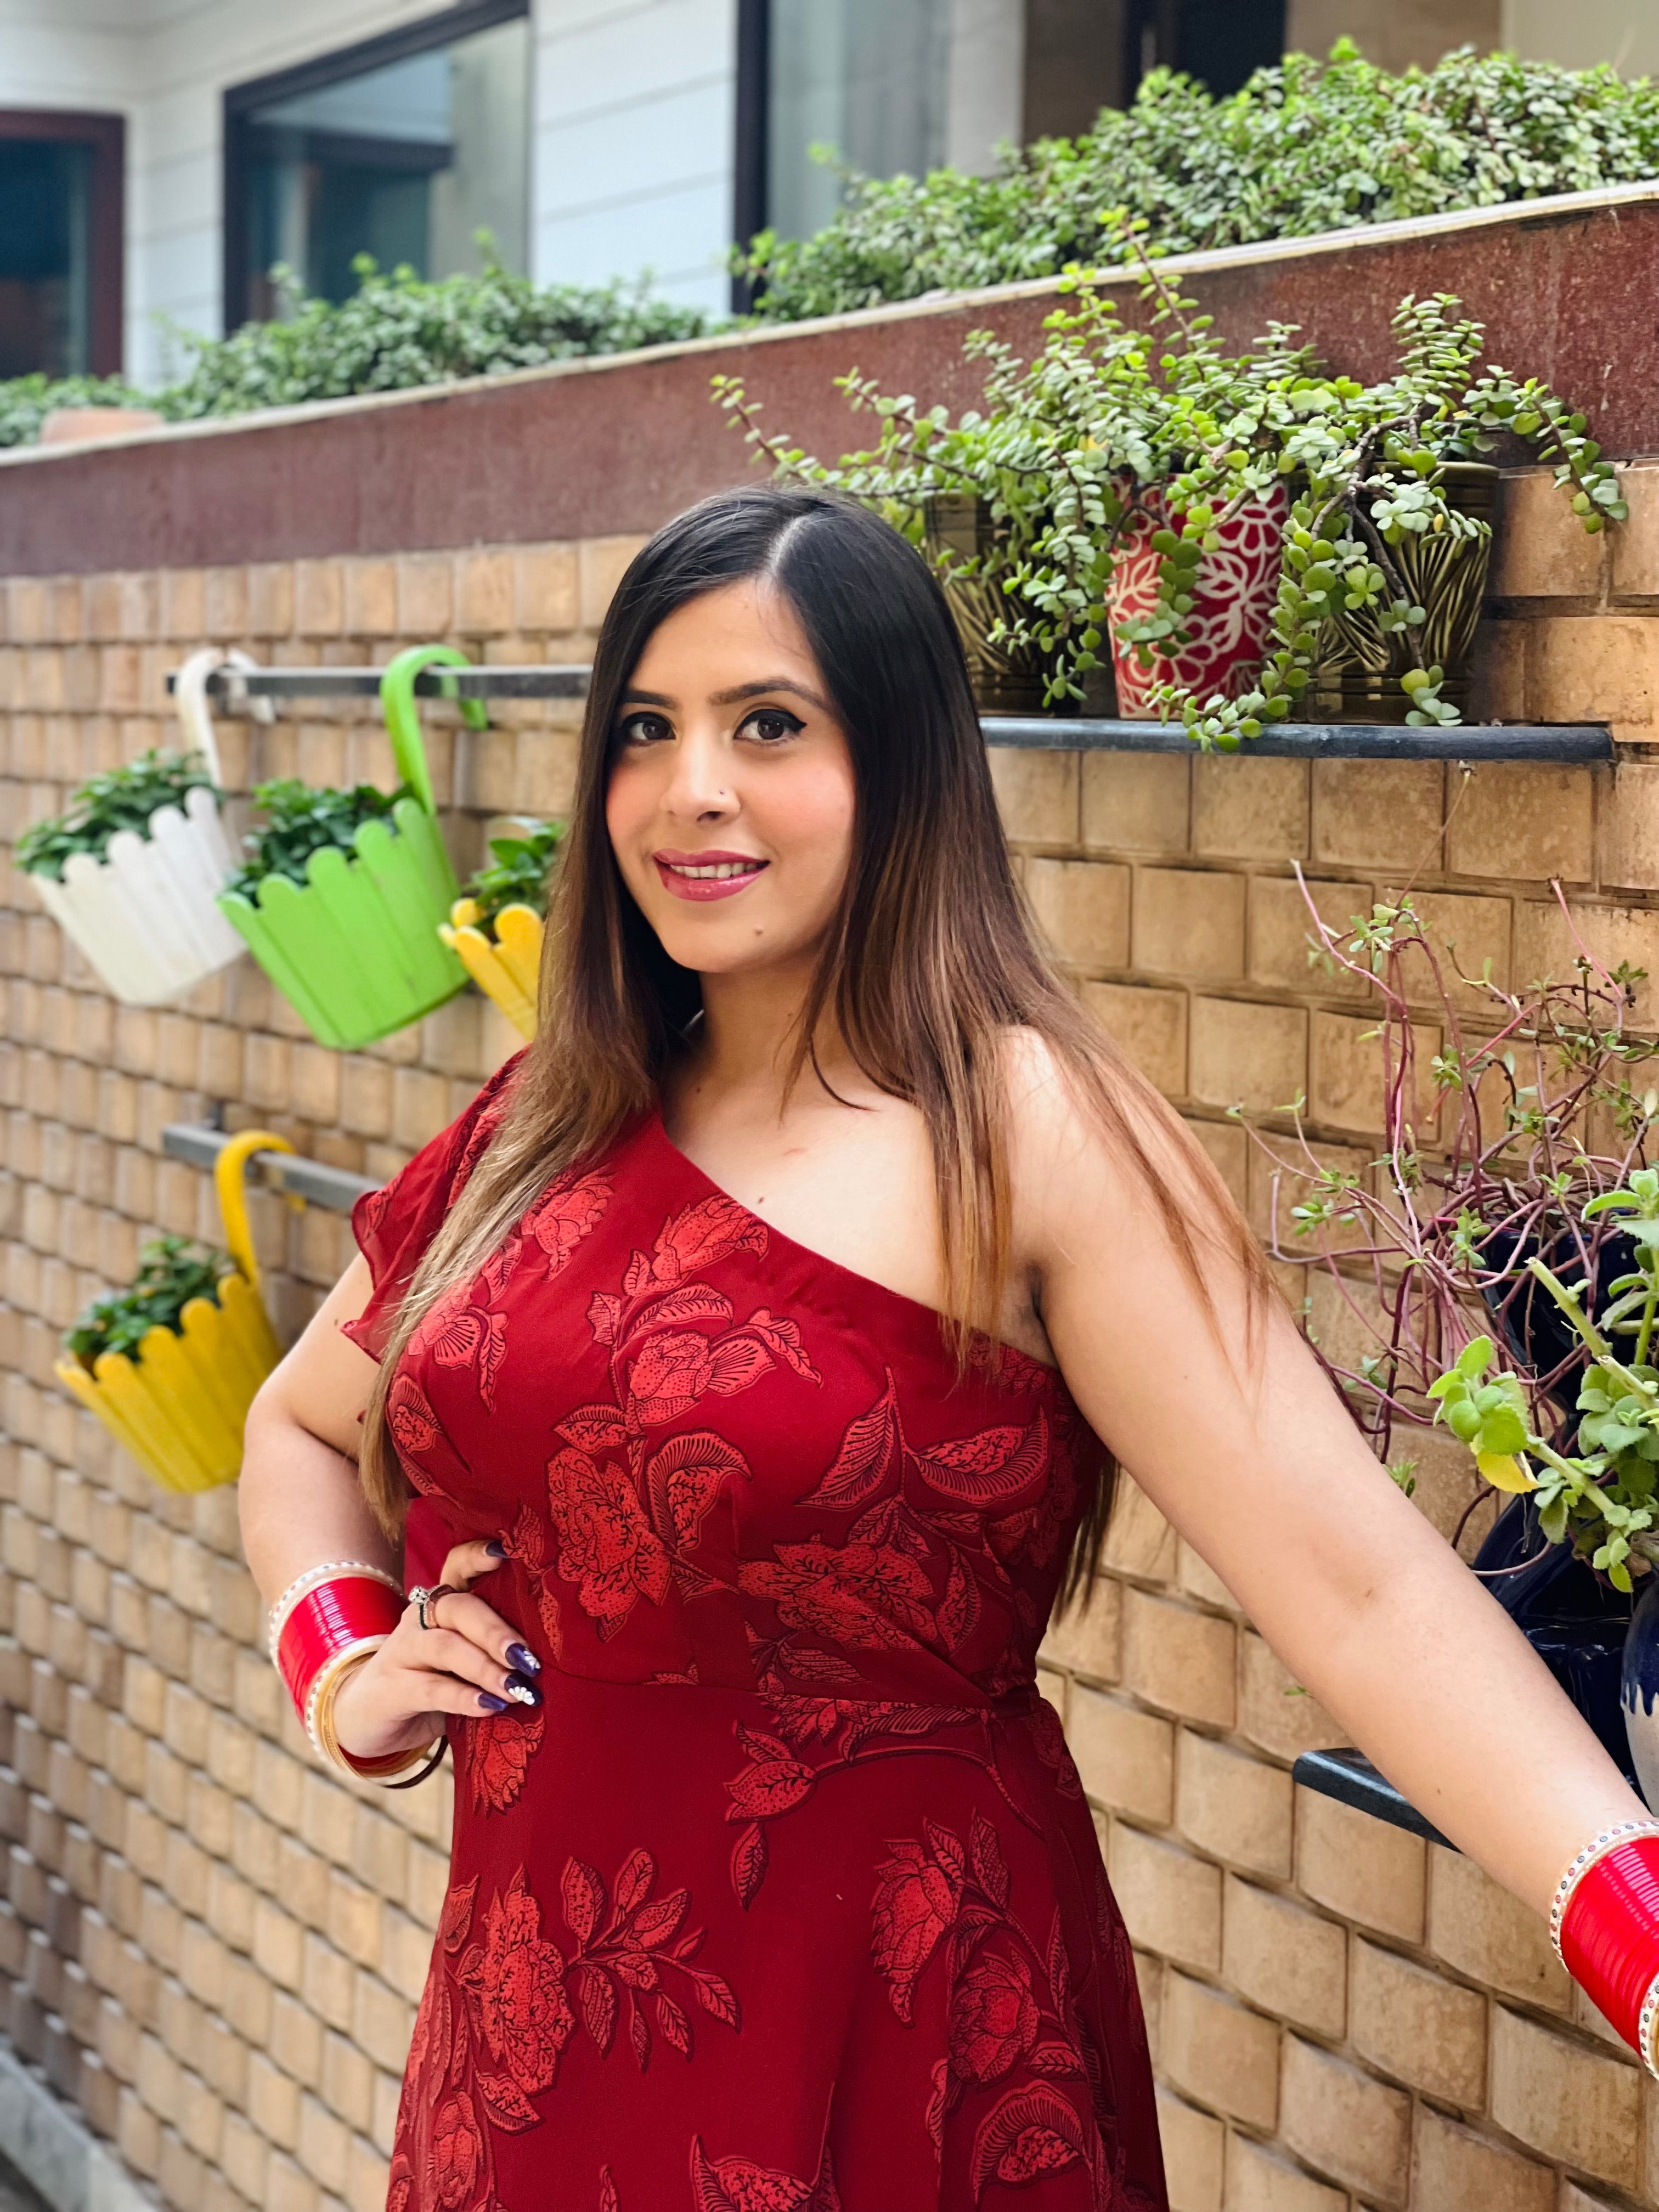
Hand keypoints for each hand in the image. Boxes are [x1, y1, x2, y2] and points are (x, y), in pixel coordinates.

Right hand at [331, 1540, 540, 1762]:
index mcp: (444, 1601)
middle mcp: (421, 1616)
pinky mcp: (391, 1688)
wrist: (371, 1717)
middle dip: (497, 1632)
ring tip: (517, 1688)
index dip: (478, 1556)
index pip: (458, 1564)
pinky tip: (489, 1706)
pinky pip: (431, 1688)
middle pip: (460, 1608)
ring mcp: (402, 1650)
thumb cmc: (435, 1681)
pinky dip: (464, 1697)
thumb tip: (550, 1658)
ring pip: (446, 1647)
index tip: (506, 1553)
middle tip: (528, 1659)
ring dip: (486, 1667)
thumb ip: (496, 1650)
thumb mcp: (465, 1659)